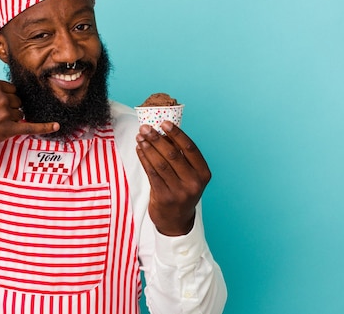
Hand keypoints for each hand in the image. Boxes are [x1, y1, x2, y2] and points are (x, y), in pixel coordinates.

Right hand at [0, 47, 58, 149]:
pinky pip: (30, 127)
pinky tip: (56, 125)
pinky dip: (44, 127)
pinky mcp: (9, 129)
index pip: (11, 88)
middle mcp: (1, 98)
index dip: (4, 95)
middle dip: (9, 107)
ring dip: (12, 118)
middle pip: (17, 100)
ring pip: (20, 113)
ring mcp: (6, 114)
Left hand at [135, 121, 210, 235]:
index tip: (165, 122)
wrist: (176, 221)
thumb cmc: (181, 191)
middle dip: (157, 138)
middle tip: (146, 128)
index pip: (190, 148)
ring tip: (140, 137)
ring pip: (160, 163)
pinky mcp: (164, 197)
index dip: (177, 134)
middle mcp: (194, 183)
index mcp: (203, 174)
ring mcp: (179, 192)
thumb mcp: (188, 175)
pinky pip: (151, 173)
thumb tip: (163, 131)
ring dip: (148, 147)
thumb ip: (180, 156)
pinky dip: (144, 159)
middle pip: (173, 154)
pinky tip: (139, 149)